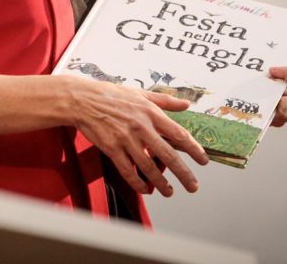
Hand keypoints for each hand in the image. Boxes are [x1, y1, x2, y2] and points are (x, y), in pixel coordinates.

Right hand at [64, 76, 208, 196]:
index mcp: (151, 112)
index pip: (179, 134)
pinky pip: (128, 170)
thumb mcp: (141, 93)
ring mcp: (126, 139)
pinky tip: (145, 189)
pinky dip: (138, 182)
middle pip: (168, 155)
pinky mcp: (112, 149)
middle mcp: (141, 127)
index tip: (203, 160)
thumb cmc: (111, 95)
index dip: (194, 149)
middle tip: (193, 186)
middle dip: (183, 173)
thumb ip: (165, 100)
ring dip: (161, 183)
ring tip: (170, 192)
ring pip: (148, 167)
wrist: (83, 100)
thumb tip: (186, 104)